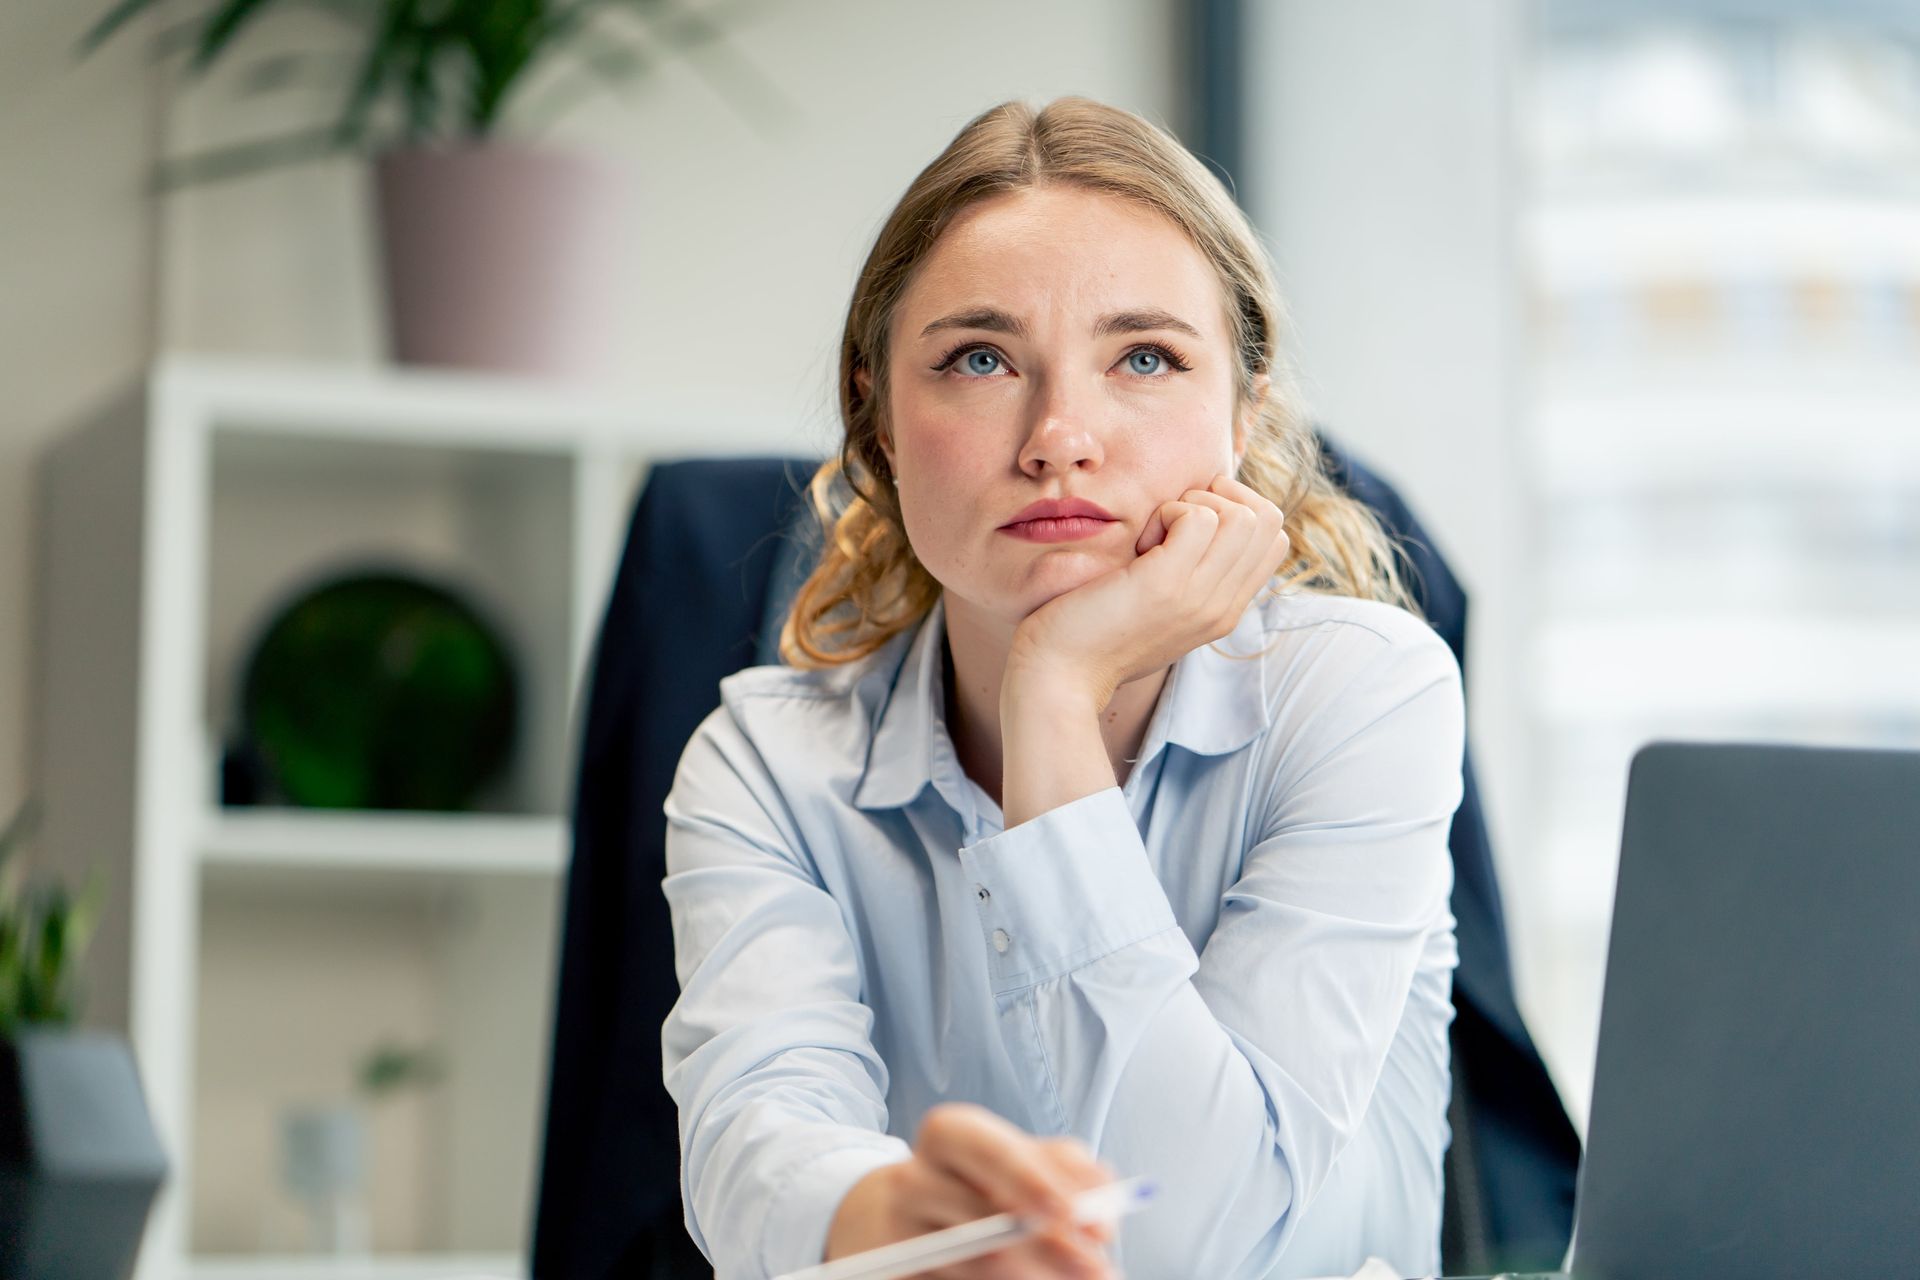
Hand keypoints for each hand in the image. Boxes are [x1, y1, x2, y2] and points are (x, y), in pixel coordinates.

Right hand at [825, 1103, 1117, 1278]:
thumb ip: (1066, 1170)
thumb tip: (1103, 1206)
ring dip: (1031, 1277)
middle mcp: (912, 1180)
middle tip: (1095, 1268)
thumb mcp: (1019, 1161)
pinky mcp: (898, 1270)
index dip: (1038, 1182)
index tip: (1086, 1217)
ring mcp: (899, 1235)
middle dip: (1045, 1244)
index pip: (992, 1150)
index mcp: (948, 1135)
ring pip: (975, 1263)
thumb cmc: (980, 1183)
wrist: (896, 1218)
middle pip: (980, 1215)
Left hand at [1007, 473, 1289, 708]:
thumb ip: (1189, 578)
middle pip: (1269, 520)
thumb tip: (1197, 523)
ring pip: (1244, 516)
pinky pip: (1199, 517)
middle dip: (1221, 500)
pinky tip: (1138, 544)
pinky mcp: (1166, 584)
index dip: (1237, 512)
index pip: (1275, 540)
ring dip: (1194, 505)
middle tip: (1170, 526)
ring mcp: (1199, 597)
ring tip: (1153, 537)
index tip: (1186, 529)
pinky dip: (1168, 511)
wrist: (1059, 677)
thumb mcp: (1158, 609)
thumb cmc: (1095, 634)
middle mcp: (1222, 607)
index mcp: (1224, 612)